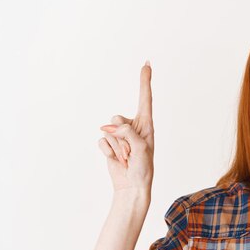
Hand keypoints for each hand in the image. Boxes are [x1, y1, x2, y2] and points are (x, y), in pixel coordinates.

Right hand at [98, 61, 154, 192]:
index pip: (145, 99)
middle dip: (120, 136)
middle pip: (117, 118)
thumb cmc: (143, 169)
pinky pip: (101, 141)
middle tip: (131, 153)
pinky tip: (116, 159)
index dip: (145, 81)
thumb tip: (110, 126)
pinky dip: (107, 151)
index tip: (147, 63)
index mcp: (146, 125)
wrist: (131, 186)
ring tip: (126, 158)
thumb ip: (128, 132)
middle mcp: (133, 127)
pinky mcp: (109, 144)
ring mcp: (119, 135)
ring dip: (116, 147)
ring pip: (108, 131)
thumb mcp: (141, 149)